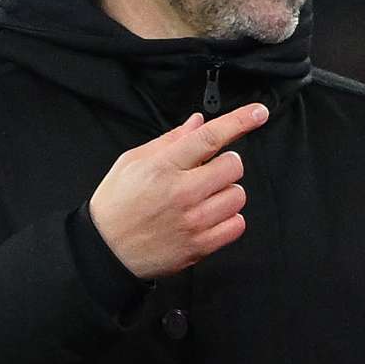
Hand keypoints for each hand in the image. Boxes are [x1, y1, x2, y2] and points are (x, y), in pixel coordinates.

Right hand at [89, 103, 270, 279]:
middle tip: (207, 173)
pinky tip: (209, 218)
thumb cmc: (117, 204)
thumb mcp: (132, 162)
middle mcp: (182, 192)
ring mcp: (193, 221)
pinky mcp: (200, 245)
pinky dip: (229, 220)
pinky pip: (237, 225)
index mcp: (163, 166)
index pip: (210, 137)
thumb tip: (198, 122)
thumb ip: (170, 141)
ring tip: (204, 198)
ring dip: (226, 193)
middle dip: (225, 165)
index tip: (258, 112)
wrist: (107, 251)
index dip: (239, 121)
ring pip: (238, 196)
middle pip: (233, 166)